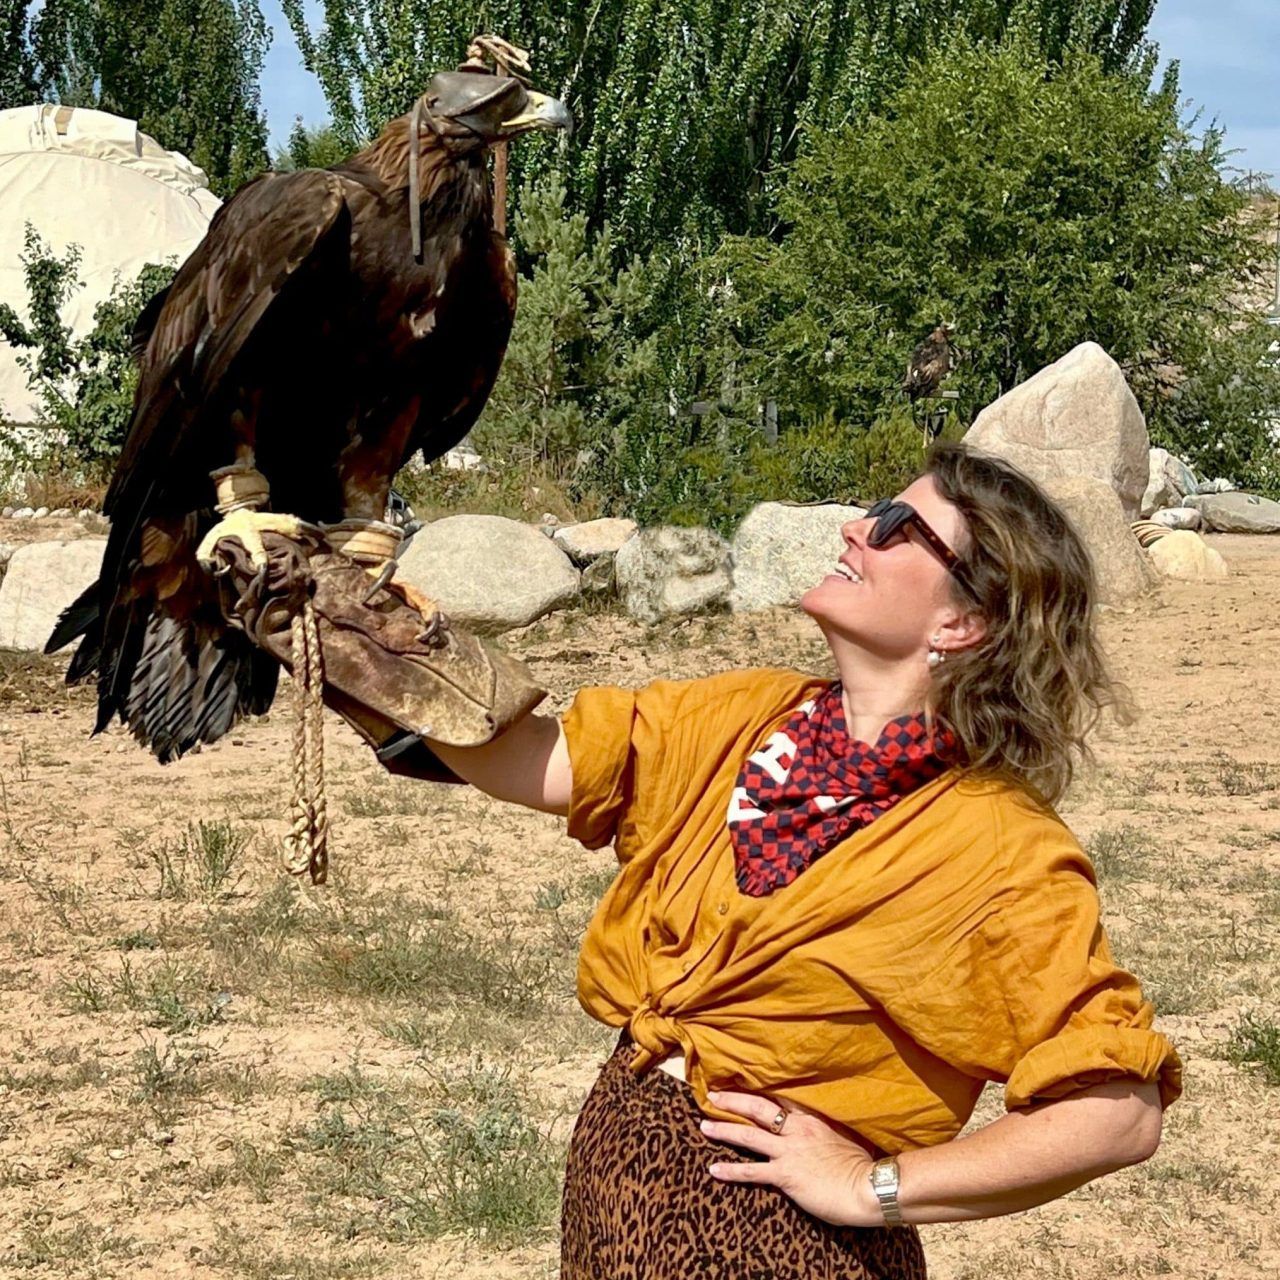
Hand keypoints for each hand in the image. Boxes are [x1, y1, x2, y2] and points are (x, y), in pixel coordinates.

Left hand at [701, 1090, 882, 1226]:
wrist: (868, 1186)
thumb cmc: (862, 1165)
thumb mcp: (846, 1138)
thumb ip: (830, 1131)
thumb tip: (827, 1130)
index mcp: (812, 1119)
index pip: (780, 1099)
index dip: (758, 1091)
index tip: (741, 1082)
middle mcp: (797, 1130)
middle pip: (758, 1109)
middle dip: (733, 1101)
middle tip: (713, 1095)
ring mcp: (789, 1151)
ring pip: (748, 1135)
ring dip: (724, 1130)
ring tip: (704, 1126)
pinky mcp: (785, 1174)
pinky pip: (752, 1171)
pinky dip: (731, 1171)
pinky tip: (714, 1170)